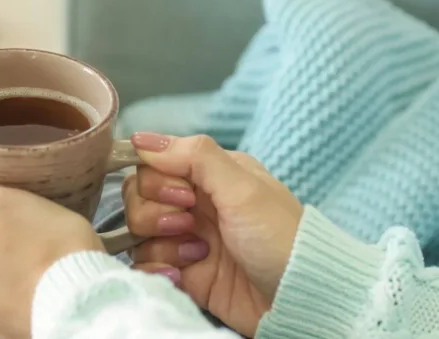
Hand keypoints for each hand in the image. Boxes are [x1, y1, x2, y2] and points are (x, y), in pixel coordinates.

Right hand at [123, 133, 302, 336]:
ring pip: (138, 231)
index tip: (184, 196)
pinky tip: (182, 274)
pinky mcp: (184, 272)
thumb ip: (194, 156)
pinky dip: (156, 270)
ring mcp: (187, 238)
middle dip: (155, 212)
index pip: (153, 164)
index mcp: (209, 175)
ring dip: (160, 242)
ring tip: (196, 253)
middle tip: (189, 224)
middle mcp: (194, 203)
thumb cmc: (282, 238)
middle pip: (138, 195)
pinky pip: (145, 264)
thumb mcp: (243, 187)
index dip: (157, 180)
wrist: (300, 299)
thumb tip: (142, 139)